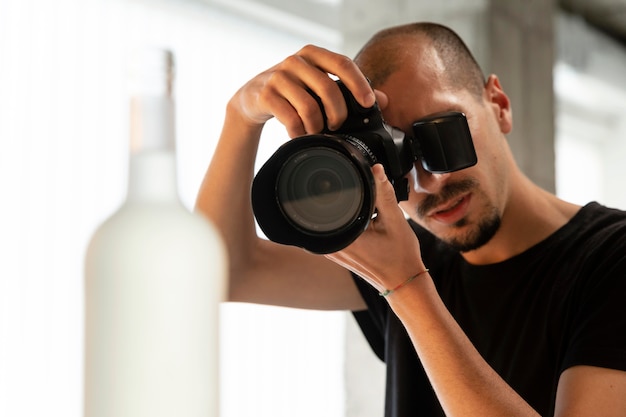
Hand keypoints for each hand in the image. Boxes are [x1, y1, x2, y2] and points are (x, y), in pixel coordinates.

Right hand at [230, 45, 375, 136]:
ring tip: (316, 131)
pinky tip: (299, 133)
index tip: (367, 104)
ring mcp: (278, 77)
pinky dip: (299, 131)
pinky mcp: (265, 94)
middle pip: (328, 88)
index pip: (342, 63)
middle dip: (338, 113)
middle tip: (337, 125)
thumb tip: (383, 100)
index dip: (358, 84)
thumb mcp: (318, 84)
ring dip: (317, 126)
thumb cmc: (293, 91)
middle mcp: (295, 61)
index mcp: (313, 54)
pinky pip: (290, 118)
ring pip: (309, 106)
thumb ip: (349, 90)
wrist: (252, 97)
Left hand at [326, 164, 426, 294]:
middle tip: (371, 211)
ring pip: (333, 220)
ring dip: (348, 214)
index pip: (332, 203)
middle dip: (349, 203)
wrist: (403, 282)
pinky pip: (336, 230)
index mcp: (343, 237)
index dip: (344, 191)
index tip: (362, 198)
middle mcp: (331, 246)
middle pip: (331, 211)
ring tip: (369, 219)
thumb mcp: (395, 220)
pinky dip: (349, 224)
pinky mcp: (336, 253)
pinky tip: (365, 226)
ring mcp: (331, 252)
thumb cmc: (400, 257)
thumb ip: (383, 192)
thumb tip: (376, 169)